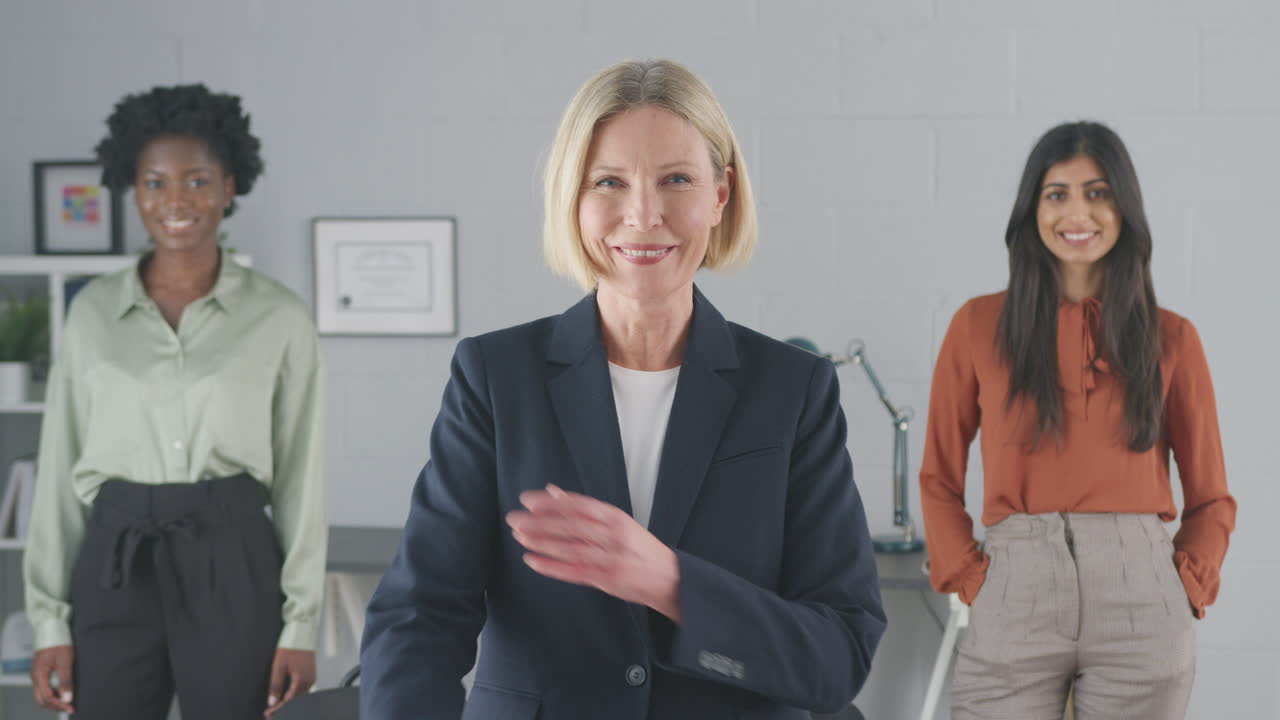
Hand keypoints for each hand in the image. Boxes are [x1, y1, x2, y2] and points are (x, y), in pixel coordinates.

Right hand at [30, 645, 74, 713]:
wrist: (51, 628)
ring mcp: (36, 675)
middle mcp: (35, 677)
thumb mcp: (65, 661)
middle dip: (55, 706)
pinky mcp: (40, 672)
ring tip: (68, 703)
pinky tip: (62, 694)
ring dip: (54, 701)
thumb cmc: (58, 642)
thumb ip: (66, 680)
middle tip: (70, 708)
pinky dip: (52, 694)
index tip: (71, 707)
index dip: (59, 704)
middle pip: (42, 699)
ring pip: (41, 695)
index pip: (47, 697)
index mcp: (39, 675)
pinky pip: (43, 688)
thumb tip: (68, 698)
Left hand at [264, 648, 315, 717]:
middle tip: (271, 712)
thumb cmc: (291, 646)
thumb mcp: (279, 666)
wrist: (302, 632)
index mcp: (302, 680)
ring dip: (289, 702)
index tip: (269, 713)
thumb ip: (276, 685)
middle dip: (283, 707)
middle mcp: (309, 680)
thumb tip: (272, 700)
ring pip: (300, 696)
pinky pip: (303, 689)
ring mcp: (311, 677)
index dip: (278, 708)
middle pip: (296, 700)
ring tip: (277, 706)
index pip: (289, 701)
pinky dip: (294, 695)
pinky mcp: (311, 674)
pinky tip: (287, 696)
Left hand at [506, 484, 681, 620]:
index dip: (551, 502)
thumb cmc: (639, 548)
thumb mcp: (616, 521)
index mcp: (615, 517)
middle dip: (540, 521)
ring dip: (543, 542)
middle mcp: (613, 535)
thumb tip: (552, 492)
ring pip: (571, 548)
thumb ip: (583, 508)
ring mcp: (611, 558)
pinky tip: (533, 561)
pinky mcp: (608, 580)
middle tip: (515, 518)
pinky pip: (575, 572)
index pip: (579, 505)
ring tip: (519, 536)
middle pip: (572, 525)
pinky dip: (552, 567)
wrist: (669, 578)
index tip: (527, 500)